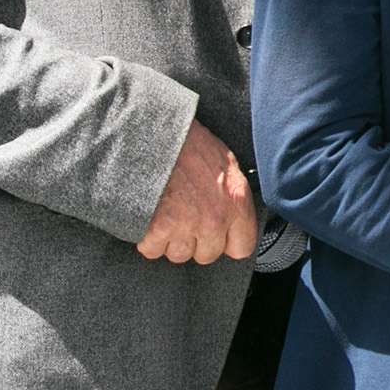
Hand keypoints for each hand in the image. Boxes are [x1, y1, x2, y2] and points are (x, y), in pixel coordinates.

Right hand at [138, 120, 257, 264]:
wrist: (156, 134)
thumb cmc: (190, 144)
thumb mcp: (226, 166)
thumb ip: (232, 199)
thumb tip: (232, 224)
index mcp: (236, 202)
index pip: (242, 248)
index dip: (227, 242)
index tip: (219, 236)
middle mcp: (214, 219)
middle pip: (207, 255)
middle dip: (196, 240)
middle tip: (185, 215)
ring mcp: (185, 226)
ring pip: (179, 255)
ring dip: (171, 239)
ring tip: (167, 212)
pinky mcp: (156, 230)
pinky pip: (153, 250)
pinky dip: (148, 237)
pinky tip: (150, 215)